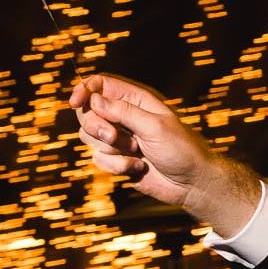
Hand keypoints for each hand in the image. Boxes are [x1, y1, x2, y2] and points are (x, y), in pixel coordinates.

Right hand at [67, 73, 258, 234]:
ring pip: (89, 137)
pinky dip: (117, 166)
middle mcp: (124, 116)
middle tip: (115, 138)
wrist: (191, 183)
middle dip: (97, 127)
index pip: (100, 85)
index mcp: (136, 100)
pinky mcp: (117, 159)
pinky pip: (99, 159)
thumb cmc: (181, 149)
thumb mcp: (154, 126)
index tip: (75, 103)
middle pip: (88, 112)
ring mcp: (119, 138)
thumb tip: (94, 100)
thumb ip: (123, 112)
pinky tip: (138, 167)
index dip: (84, 90)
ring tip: (137, 152)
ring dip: (111, 149)